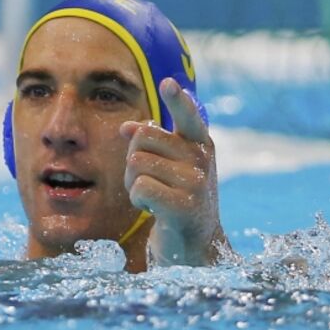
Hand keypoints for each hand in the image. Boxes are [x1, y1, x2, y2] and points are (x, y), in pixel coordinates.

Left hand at [120, 77, 226, 265]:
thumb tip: (127, 126)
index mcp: (200, 145)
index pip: (188, 116)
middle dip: (133, 159)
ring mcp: (196, 183)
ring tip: (153, 196)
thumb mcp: (169, 167)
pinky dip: (138, 198)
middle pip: (144, 137)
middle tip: (150, 180)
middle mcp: (202, 160)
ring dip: (133, 182)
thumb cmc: (177, 200)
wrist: (194, 246)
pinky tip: (153, 210)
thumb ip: (152, 144)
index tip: (168, 83)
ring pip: (137, 162)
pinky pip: (140, 186)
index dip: (178, 99)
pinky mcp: (184, 206)